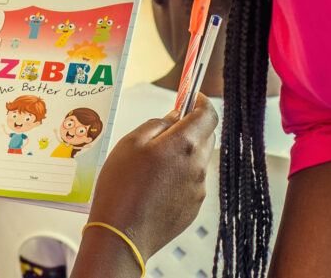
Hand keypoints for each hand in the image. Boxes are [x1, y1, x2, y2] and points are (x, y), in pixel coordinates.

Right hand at [77, 95, 217, 271]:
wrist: (122, 234)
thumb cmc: (122, 187)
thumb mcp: (131, 143)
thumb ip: (156, 124)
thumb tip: (174, 117)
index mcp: (184, 144)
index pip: (208, 114)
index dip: (200, 102)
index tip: (191, 96)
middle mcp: (198, 165)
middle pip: (205, 136)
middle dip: (190, 127)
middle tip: (164, 129)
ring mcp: (198, 188)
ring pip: (197, 159)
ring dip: (183, 153)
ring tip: (152, 163)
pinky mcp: (193, 207)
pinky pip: (191, 181)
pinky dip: (179, 175)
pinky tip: (155, 184)